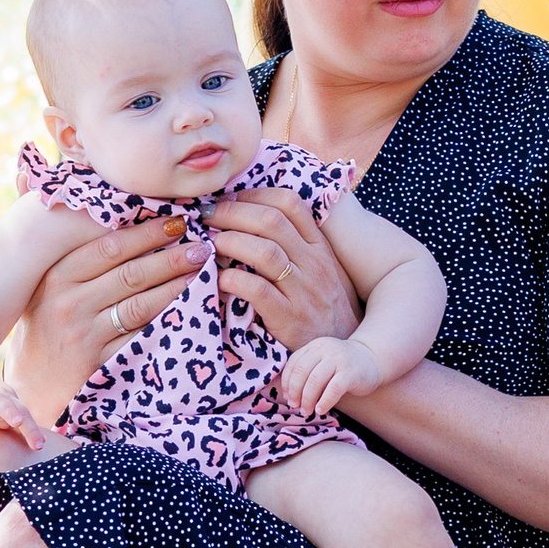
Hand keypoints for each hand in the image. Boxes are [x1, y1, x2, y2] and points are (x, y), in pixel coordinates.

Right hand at [9, 214, 210, 413]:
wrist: (31, 387)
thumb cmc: (45, 329)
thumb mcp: (44, 289)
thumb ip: (66, 251)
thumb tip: (74, 196)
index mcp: (56, 277)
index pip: (109, 247)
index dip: (146, 232)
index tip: (177, 220)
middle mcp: (68, 303)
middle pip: (130, 273)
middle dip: (171, 256)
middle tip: (203, 243)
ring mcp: (85, 335)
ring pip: (141, 304)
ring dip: (177, 285)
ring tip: (203, 270)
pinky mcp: (100, 363)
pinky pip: (142, 337)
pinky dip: (168, 321)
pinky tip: (190, 309)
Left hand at [208, 187, 359, 348]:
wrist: (342, 352)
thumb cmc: (323, 308)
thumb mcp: (322, 270)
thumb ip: (297, 245)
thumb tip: (255, 219)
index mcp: (320, 246)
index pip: (290, 203)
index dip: (254, 195)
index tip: (229, 198)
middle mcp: (314, 263)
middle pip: (270, 221)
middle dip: (231, 212)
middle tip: (206, 216)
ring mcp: (304, 290)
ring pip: (264, 251)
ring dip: (229, 241)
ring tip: (209, 244)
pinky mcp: (290, 318)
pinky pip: (257, 290)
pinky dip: (232, 279)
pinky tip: (219, 278)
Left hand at [281, 336, 383, 414]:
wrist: (373, 359)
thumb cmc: (343, 367)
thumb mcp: (323, 362)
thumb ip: (307, 371)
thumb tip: (288, 395)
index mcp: (315, 346)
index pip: (294, 364)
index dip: (287, 382)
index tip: (288, 397)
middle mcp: (325, 350)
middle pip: (302, 372)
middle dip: (295, 392)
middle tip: (295, 406)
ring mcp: (339, 360)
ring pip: (315, 381)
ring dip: (307, 399)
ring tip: (306, 411)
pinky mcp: (351, 373)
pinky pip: (333, 389)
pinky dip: (324, 402)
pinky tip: (320, 410)